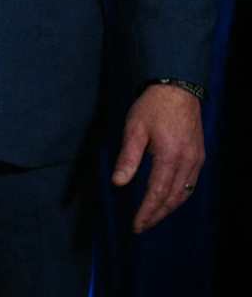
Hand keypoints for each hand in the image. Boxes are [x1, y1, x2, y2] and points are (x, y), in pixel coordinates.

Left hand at [111, 84, 203, 232]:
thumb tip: (118, 183)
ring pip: (184, 193)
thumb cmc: (152, 107)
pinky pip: (190, 183)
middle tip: (141, 227)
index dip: (146, 211)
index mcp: (170, 156)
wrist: (177, 90)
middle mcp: (187, 162)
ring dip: (168, 208)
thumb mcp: (134, 129)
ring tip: (152, 218)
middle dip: (156, 215)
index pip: (157, 193)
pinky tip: (168, 199)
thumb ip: (128, 158)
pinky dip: (179, 196)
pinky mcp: (198, 156)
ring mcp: (196, 160)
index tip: (136, 225)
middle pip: (172, 198)